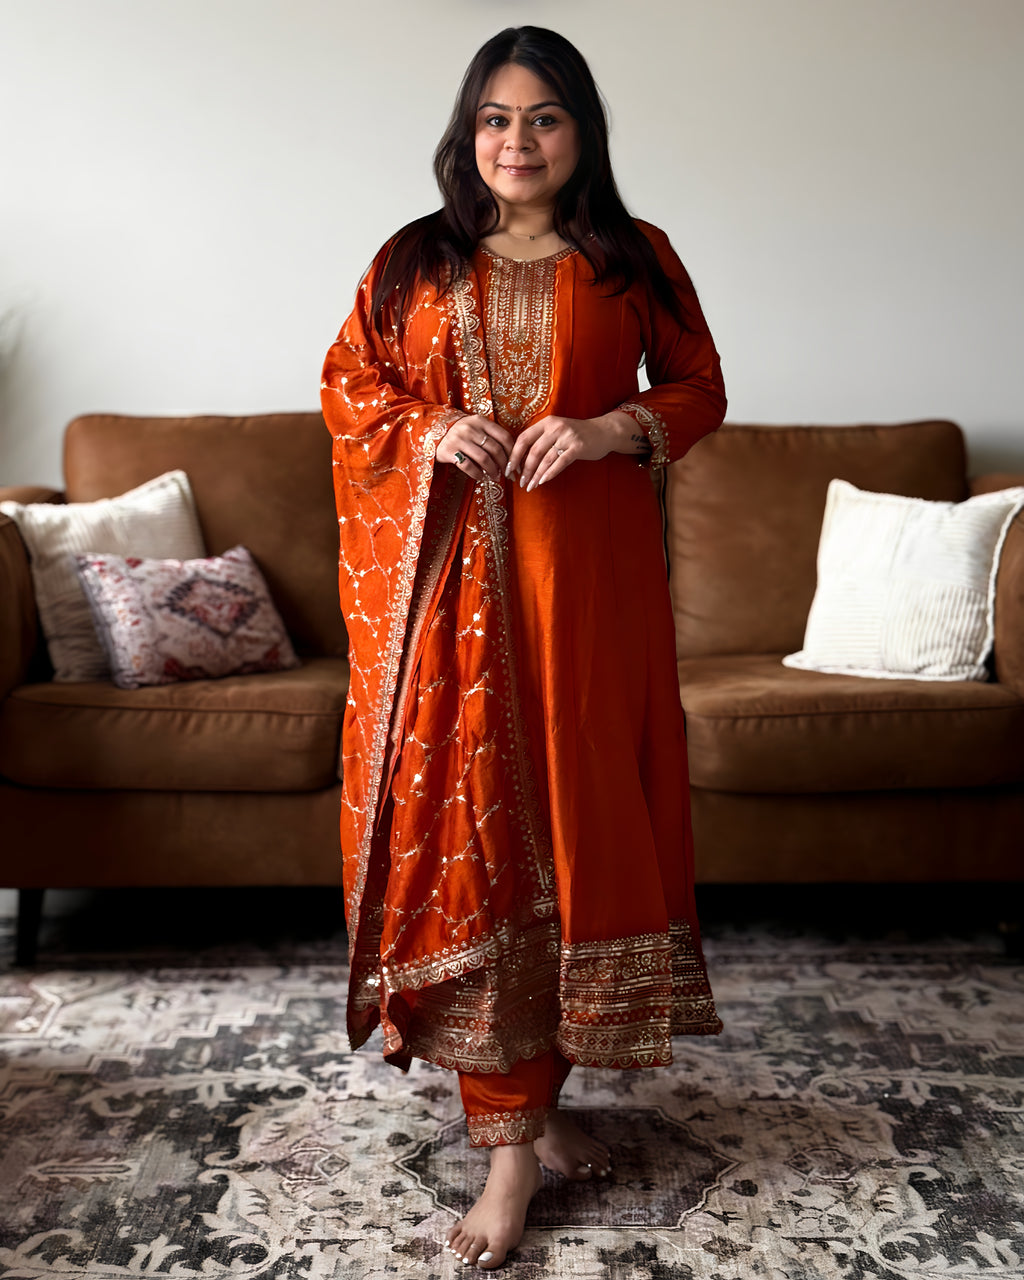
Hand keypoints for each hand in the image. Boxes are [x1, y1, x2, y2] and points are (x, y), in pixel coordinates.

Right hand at [436, 415, 513, 482]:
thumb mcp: (476, 427)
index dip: (512, 453)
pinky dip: (477, 474)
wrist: (434, 432)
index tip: (515, 465)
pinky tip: (481, 478)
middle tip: (507, 474)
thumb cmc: (462, 433)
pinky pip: (468, 466)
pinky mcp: (449, 451)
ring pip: (483, 458)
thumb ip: (491, 436)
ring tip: (495, 477)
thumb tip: (511, 456)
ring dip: (492, 471)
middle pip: (495, 449)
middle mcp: (470, 428)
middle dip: (504, 465)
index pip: (504, 436)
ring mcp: (459, 439)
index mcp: (481, 421)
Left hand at [506, 412, 634, 490]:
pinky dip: (550, 473)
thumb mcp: (557, 431)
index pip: (523, 438)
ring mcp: (567, 437)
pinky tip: (543, 482)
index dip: (514, 455)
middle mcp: (555, 427)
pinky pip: (560, 462)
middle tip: (520, 482)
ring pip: (545, 459)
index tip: (509, 469)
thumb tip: (520, 461)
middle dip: (524, 469)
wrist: (604, 431)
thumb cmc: (577, 435)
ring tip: (530, 486)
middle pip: (533, 451)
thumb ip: (541, 440)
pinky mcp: (578, 447)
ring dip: (536, 475)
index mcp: (546, 423)